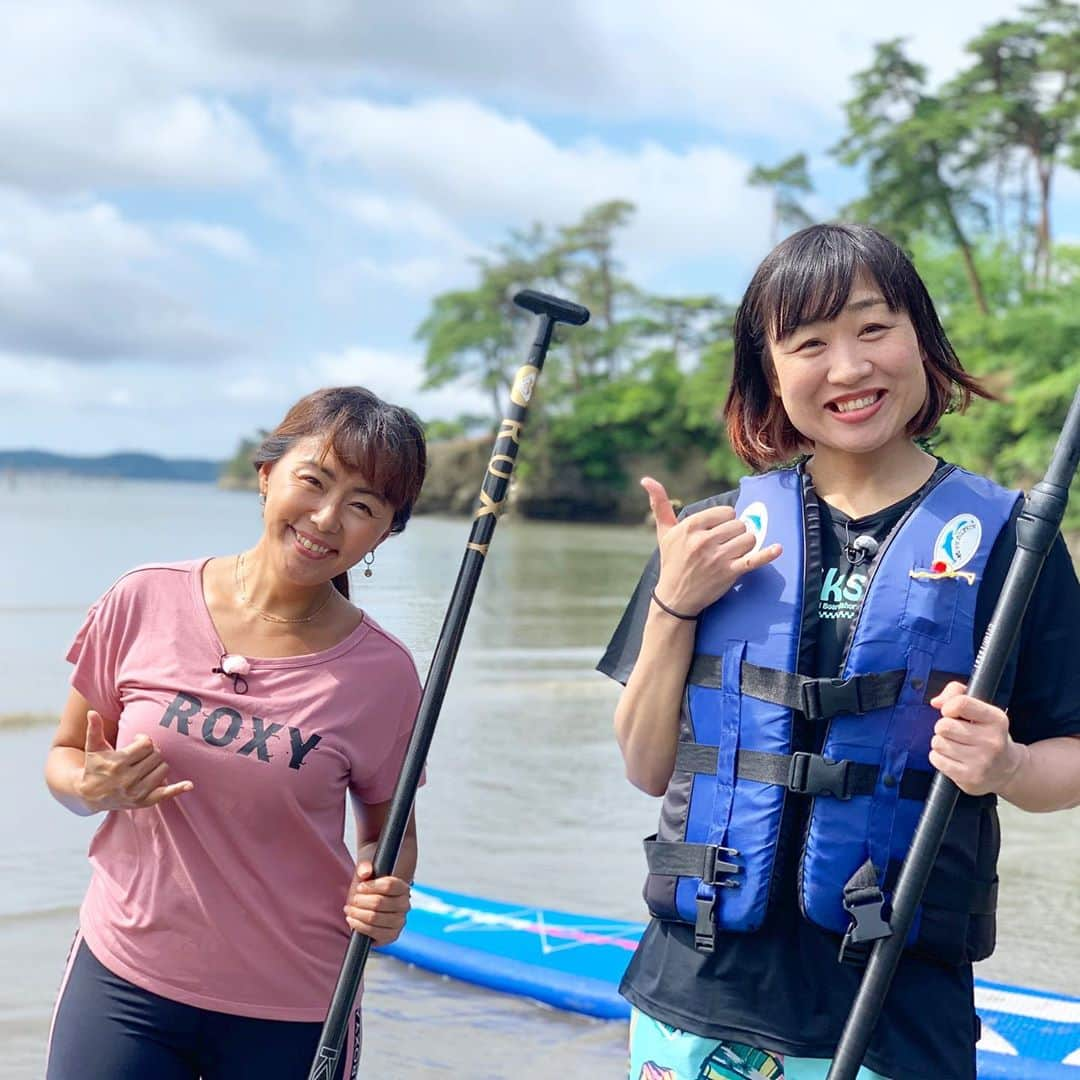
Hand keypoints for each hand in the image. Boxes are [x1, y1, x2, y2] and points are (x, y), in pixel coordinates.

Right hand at [77, 710, 193, 811]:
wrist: (89, 795)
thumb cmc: (94, 766)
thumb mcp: (93, 748)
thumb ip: (94, 729)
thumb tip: (92, 712)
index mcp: (117, 763)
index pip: (146, 744)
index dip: (143, 739)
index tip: (137, 740)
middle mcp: (127, 779)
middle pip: (156, 756)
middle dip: (151, 751)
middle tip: (142, 754)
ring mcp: (136, 792)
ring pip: (163, 769)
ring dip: (158, 764)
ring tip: (146, 764)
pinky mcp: (143, 802)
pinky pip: (165, 794)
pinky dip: (178, 789)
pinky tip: (189, 784)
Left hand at [344, 861, 410, 944]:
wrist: (371, 905)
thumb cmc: (369, 887)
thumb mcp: (367, 872)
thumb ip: (365, 866)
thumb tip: (365, 872)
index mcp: (403, 888)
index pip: (389, 886)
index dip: (371, 886)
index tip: (360, 887)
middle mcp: (405, 905)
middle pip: (379, 902)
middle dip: (361, 901)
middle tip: (353, 899)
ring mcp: (399, 922)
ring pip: (374, 917)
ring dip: (358, 913)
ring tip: (349, 909)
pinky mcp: (391, 935)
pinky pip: (374, 932)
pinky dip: (359, 926)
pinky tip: (352, 920)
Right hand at [642, 476, 782, 617]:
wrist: (675, 598)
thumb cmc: (672, 562)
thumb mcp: (664, 532)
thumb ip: (659, 504)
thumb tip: (646, 479)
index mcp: (690, 526)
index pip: (725, 512)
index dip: (725, 522)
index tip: (717, 532)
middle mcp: (703, 540)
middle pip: (739, 525)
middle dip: (735, 534)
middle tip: (723, 546)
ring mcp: (718, 557)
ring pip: (748, 539)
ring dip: (745, 545)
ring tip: (733, 553)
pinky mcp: (729, 573)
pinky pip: (754, 559)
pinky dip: (767, 554)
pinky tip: (777, 549)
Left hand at [929, 682, 1027, 796]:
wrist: (1007, 770)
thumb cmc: (987, 734)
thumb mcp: (980, 709)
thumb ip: (956, 693)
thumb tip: (936, 702)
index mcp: (996, 719)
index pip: (961, 703)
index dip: (948, 707)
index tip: (951, 713)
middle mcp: (992, 741)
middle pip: (944, 725)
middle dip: (943, 727)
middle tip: (955, 732)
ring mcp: (982, 762)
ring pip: (938, 743)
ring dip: (941, 743)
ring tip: (955, 745)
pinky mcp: (969, 778)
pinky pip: (936, 759)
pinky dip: (939, 757)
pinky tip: (953, 758)